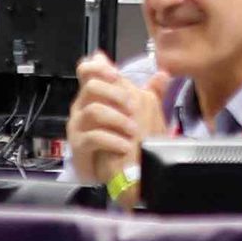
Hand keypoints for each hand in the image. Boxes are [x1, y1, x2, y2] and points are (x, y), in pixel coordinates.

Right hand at [60, 56, 163, 193]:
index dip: (98, 67)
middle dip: (114, 93)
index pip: (87, 71)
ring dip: (117, 119)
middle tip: (133, 106)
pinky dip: (112, 140)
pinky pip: (93, 137)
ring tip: (134, 130)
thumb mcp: (140, 115)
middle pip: (90, 87)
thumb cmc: (124, 139)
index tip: (116, 74)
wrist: (118, 173)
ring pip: (92, 111)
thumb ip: (149, 93)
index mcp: (96, 95)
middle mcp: (83, 107)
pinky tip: (125, 146)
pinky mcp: (79, 146)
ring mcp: (78, 126)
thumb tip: (163, 74)